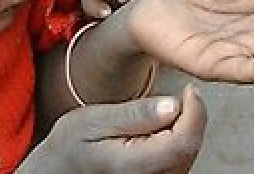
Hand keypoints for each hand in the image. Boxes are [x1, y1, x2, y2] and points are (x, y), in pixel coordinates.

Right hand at [21, 86, 207, 173]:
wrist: (59, 172)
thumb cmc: (71, 145)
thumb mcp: (94, 121)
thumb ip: (134, 115)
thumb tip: (173, 105)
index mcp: (135, 166)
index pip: (182, 142)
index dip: (195, 113)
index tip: (190, 88)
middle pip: (190, 149)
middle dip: (192, 118)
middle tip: (182, 92)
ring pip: (188, 156)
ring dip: (186, 129)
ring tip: (167, 110)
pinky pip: (179, 162)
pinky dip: (178, 141)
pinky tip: (162, 128)